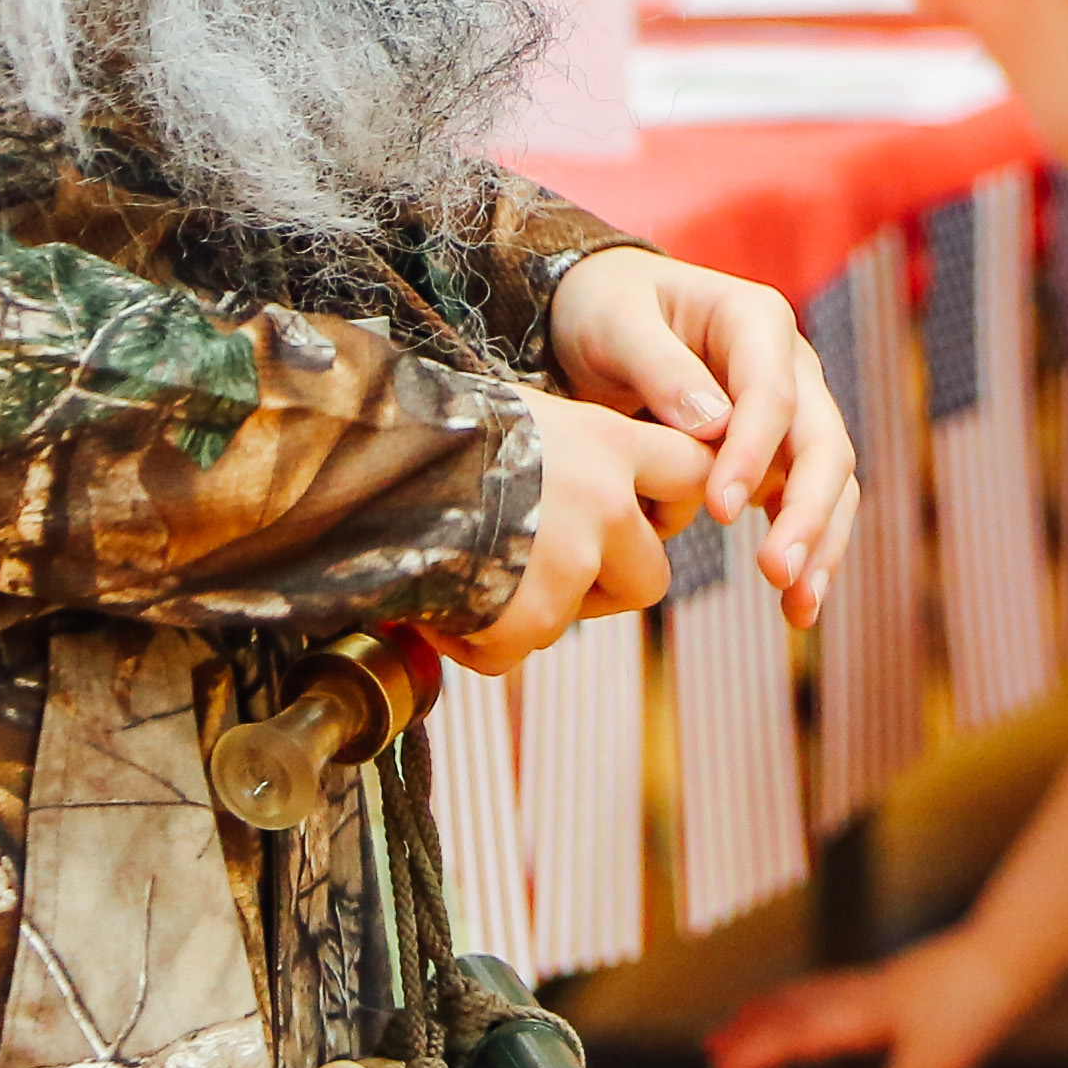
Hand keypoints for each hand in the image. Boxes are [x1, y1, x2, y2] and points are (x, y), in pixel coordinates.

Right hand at [453, 390, 711, 670]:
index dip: (675, 502)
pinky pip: (514, 651)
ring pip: (575, 620)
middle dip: (603, 588)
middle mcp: (605, 502)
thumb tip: (610, 489)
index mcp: (610, 444)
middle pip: (650, 576)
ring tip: (474, 573)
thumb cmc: (439, 431)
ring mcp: (572, 561)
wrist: (373, 466)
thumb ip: (579, 454)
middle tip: (542, 570)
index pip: (695, 472)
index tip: (648, 515)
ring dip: (532, 612)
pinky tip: (439, 600)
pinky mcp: (531, 615)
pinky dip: (476, 641)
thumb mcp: (528, 416)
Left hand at [550, 248, 862, 618]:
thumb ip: (659, 366)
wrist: (602, 312)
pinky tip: (796, 608)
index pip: (774, 392)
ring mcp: (791, 413)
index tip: (719, 511)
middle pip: (823, 440)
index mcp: (756, 320)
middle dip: (809, 511)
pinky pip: (805, 503)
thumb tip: (712, 426)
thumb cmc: (605, 308)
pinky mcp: (779, 454)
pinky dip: (806, 552)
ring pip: (830, 480)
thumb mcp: (615, 322)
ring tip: (799, 607)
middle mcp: (790, 366)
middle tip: (776, 572)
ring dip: (821, 543)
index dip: (754, 452)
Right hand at [705, 926, 1049, 1067]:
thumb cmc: (974, 998)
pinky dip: (807, 998)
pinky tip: (822, 1010)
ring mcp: (877, 983)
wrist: (1009, 951)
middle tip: (711, 1045)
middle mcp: (861, 993)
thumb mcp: (936, 1064)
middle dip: (749, 1028)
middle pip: (791, 1007)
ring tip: (749, 1020)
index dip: (756, 1052)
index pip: (794, 1034)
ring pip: (810, 992)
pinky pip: (832, 987)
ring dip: (773, 1009)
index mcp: (860, 1012)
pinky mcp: (896, 980)